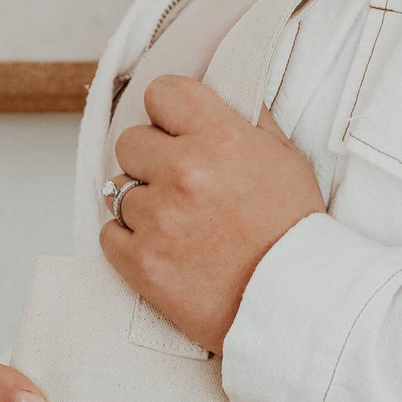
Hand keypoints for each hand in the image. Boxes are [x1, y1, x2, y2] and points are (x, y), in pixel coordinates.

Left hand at [101, 77, 325, 353]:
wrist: (292, 308)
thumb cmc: (293, 238)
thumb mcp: (286, 161)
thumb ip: (247, 121)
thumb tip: (220, 98)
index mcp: (220, 138)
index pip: (162, 93)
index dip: (169, 115)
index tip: (178, 135)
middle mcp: (184, 172)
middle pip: (130, 141)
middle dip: (151, 161)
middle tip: (178, 188)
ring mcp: (158, 219)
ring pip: (118, 190)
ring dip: (143, 205)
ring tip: (177, 227)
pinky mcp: (141, 263)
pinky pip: (109, 234)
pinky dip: (127, 242)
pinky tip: (160, 250)